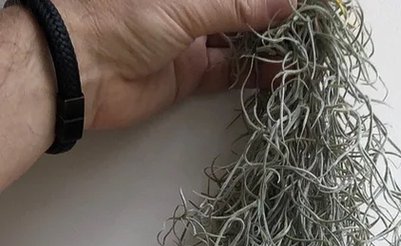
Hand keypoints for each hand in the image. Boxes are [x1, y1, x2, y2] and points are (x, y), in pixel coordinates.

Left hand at [59, 0, 294, 130]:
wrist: (84, 70)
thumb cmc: (122, 18)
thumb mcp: (188, 4)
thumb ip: (240, 6)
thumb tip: (285, 2)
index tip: (305, 3)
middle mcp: (190, 4)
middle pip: (242, 9)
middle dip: (274, 17)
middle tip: (307, 28)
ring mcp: (190, 38)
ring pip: (239, 40)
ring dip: (268, 47)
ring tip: (299, 54)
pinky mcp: (188, 74)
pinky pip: (228, 72)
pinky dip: (252, 75)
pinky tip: (277, 75)